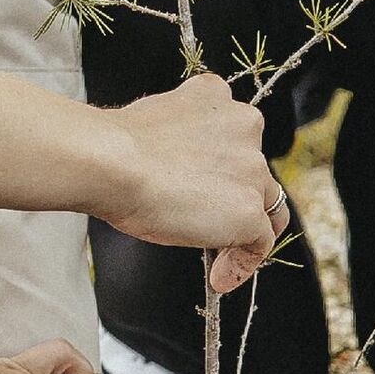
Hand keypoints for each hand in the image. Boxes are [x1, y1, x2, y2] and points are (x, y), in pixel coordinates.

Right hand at [104, 74, 287, 293]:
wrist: (112, 161)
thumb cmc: (116, 146)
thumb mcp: (157, 121)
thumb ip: (183, 137)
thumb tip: (177, 168)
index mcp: (217, 97)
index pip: (234, 133)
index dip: (223, 164)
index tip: (205, 185)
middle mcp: (244, 125)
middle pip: (252, 169)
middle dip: (232, 196)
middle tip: (206, 222)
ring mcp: (251, 169)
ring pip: (262, 204)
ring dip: (241, 230)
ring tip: (217, 259)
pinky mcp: (248, 209)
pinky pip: (259, 243)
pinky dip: (243, 262)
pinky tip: (220, 276)